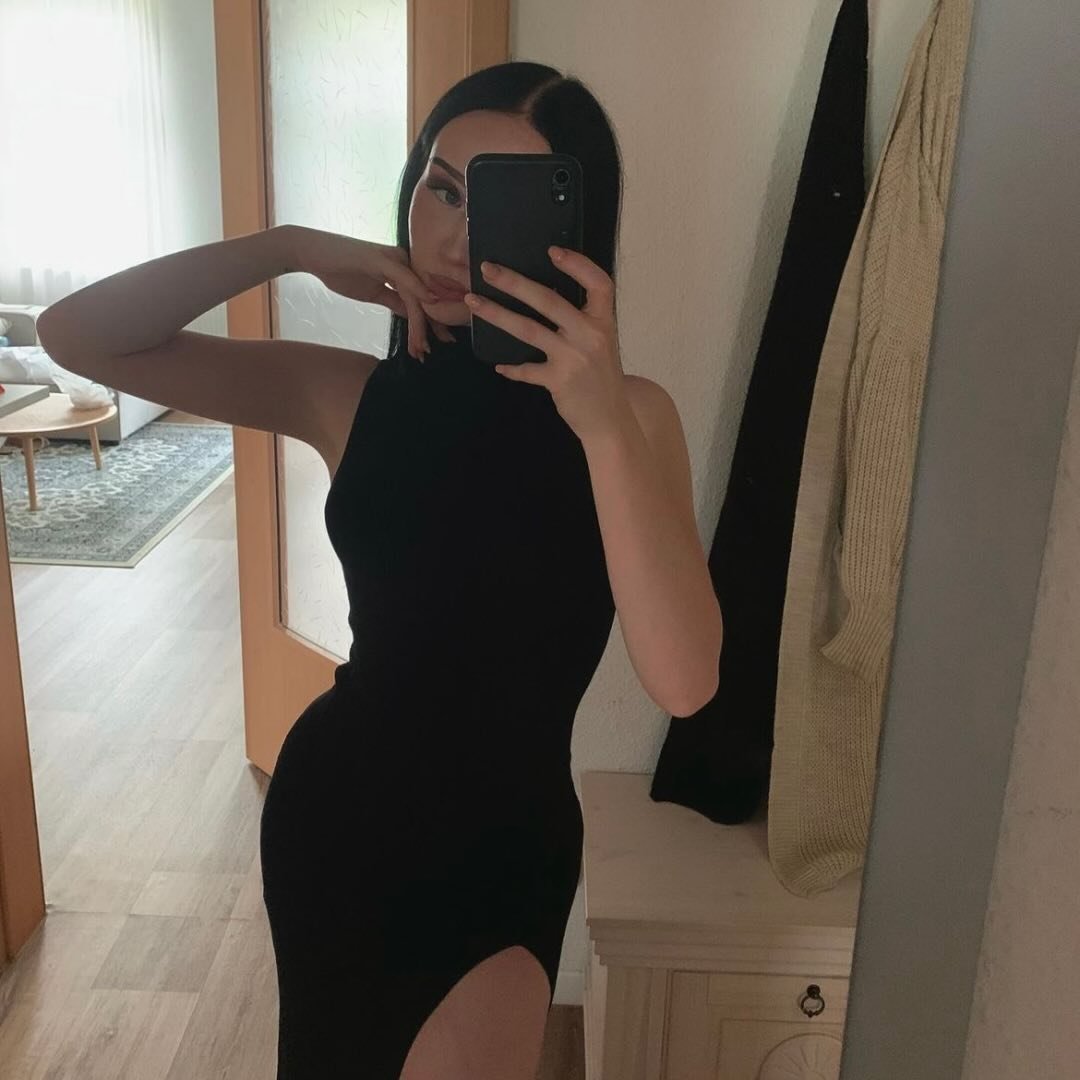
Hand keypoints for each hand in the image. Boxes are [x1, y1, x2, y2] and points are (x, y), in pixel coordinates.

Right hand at [288, 225, 453, 359]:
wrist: (312, 254)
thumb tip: (413, 317)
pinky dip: (417, 291)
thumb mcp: (374, 293)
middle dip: (429, 329)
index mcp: (403, 270)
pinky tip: (430, 304)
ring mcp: (393, 259)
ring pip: (414, 295)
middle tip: (427, 354)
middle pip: (423, 299)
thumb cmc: (341, 271)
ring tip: (419, 348)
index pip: (420, 301)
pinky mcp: (381, 258)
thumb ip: (394, 302)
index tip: (426, 350)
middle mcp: (403, 261)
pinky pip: (403, 278)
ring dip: (418, 324)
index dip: (427, 326)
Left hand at [462, 247, 628, 442]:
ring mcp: (573, 358)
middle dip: (514, 282)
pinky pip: (527, 370)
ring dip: (497, 314)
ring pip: (528, 329)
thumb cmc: (601, 378)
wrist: (610, 420)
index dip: (578, 265)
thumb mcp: (601, 343)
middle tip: (489, 269)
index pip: (599, 284)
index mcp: (604, 322)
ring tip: (473, 302)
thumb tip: (542, 299)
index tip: (553, 251)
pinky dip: (512, 368)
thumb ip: (581, 322)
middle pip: (549, 300)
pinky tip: (499, 366)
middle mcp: (590, 335)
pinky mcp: (558, 381)